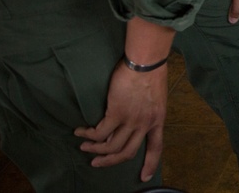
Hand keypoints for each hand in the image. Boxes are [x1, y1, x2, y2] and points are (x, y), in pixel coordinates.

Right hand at [74, 60, 167, 181]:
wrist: (146, 62)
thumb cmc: (151, 72)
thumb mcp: (156, 98)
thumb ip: (146, 112)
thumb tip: (130, 121)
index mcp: (158, 119)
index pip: (156, 147)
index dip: (150, 163)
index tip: (145, 176)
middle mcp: (145, 124)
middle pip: (127, 152)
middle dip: (110, 161)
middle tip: (97, 163)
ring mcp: (131, 120)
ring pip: (110, 146)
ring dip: (95, 149)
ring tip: (84, 146)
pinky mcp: (116, 113)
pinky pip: (99, 132)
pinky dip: (88, 134)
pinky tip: (81, 131)